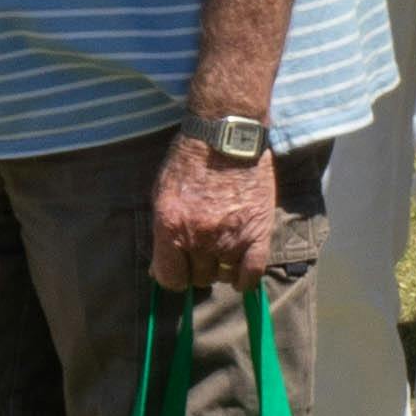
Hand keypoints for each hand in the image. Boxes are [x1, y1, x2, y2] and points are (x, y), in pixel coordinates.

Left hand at [147, 135, 278, 289]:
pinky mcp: (258, 232)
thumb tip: (157, 269)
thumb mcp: (162, 194)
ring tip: (219, 251)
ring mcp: (230, 237)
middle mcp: (199, 237)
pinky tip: (239, 275)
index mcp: (171, 226)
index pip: (169, 278)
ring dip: (219, 268)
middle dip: (195, 268)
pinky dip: (245, 280)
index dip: (172, 276)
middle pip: (197, 277)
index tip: (177, 268)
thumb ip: (161, 233)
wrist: (225, 136)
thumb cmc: (188, 161)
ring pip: (222, 276)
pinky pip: (252, 273)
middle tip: (200, 251)